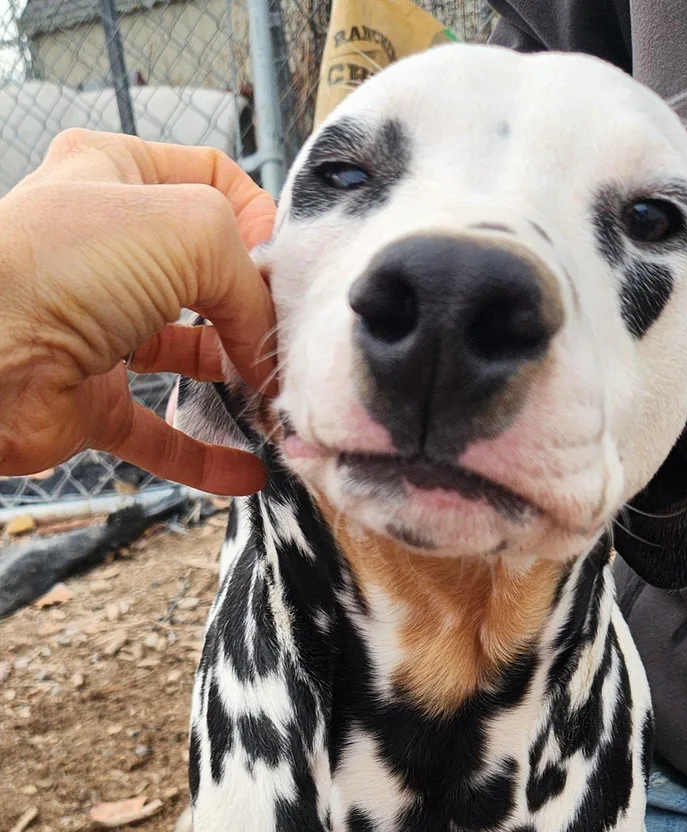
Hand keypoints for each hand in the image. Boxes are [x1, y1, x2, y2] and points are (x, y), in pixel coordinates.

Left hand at [0, 129, 277, 493]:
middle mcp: (106, 247)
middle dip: (252, 307)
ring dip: (235, 380)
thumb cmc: (65, 268)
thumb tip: (263, 343)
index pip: (210, 178)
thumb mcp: (189, 230)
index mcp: (116, 175)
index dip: (257, 219)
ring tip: (276, 399)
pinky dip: (205, 455)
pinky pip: (160, 435)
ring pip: (186, 354)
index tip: (286, 268)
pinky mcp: (91, 401)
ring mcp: (98, 328)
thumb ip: (246, 276)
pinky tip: (247, 468)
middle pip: (205, 273)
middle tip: (290, 339)